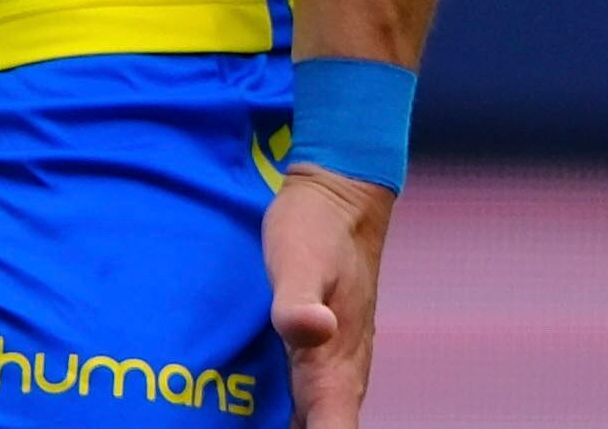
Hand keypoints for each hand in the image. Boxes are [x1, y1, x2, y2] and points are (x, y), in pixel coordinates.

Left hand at [267, 166, 392, 426]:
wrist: (336, 201)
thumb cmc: (314, 231)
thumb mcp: (298, 260)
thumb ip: (298, 300)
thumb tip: (312, 330)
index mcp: (337, 365)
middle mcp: (340, 375)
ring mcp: (331, 367)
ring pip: (318, 423)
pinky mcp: (315, 354)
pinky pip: (308, 406)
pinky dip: (294, 423)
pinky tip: (267, 424)